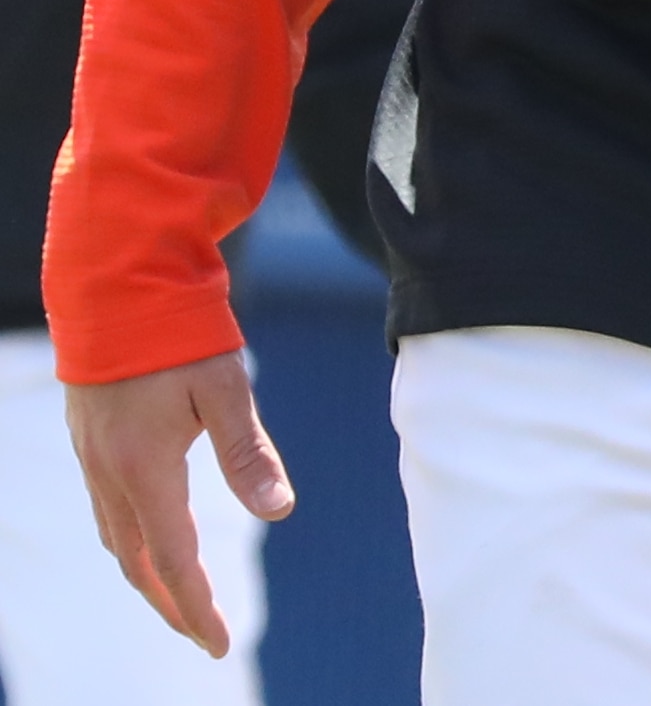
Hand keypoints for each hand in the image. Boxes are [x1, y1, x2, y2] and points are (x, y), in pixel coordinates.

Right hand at [66, 353, 291, 656]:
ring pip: (119, 540)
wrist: (117, 286)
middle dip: (171, 604)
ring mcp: (92, 461)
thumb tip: (280, 511)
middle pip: (139, 564)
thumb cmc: (180, 332)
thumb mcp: (226, 389)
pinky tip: (152, 541)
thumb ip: (248, 453)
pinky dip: (132, 542)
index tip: (219, 643)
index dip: (197, 606)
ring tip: (181, 600)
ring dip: (149, 577)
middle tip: (203, 636)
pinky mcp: (90, 443)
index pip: (174, 561)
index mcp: (144, 469)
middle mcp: (109, 475)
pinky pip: (108, 513)